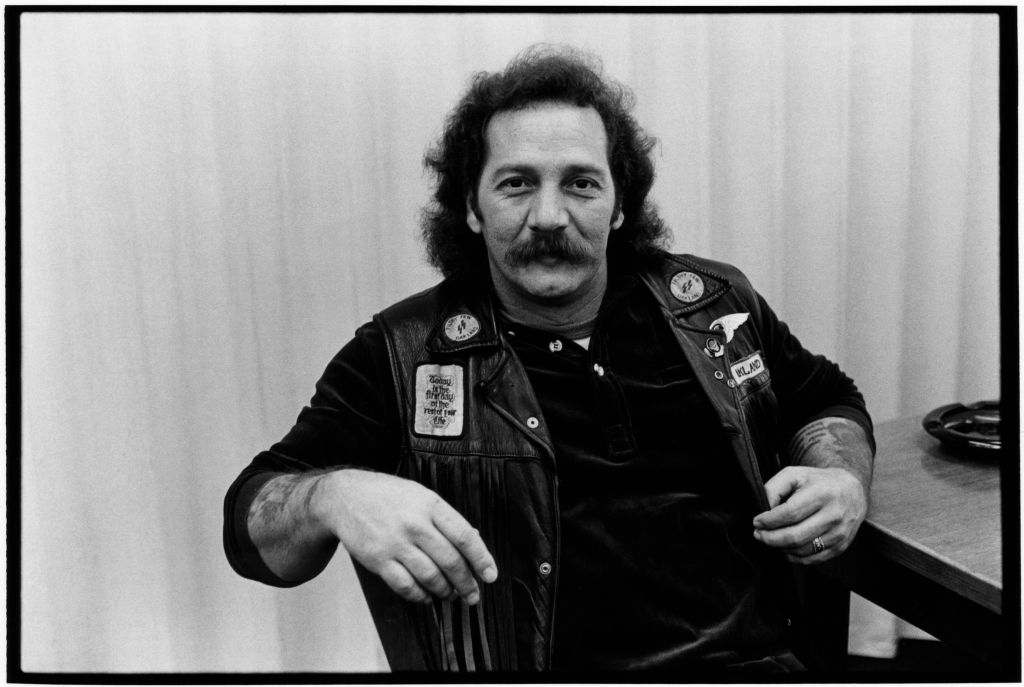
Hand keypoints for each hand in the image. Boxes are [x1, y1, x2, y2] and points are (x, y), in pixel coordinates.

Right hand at [317, 470, 497, 604]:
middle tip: (472, 595)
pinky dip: (420, 596)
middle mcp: (415, 524)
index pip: (465, 536)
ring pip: (431, 577)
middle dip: (466, 583)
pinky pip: (406, 586)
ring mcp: (396, 543)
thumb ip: (445, 518)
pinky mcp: (378, 560)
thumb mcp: (420, 495)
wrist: (344, 497)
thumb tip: (474, 539)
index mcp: (430, 505)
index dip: (482, 559)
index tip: (490, 575)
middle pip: (451, 561)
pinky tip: (426, 596)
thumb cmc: (387, 496)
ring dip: (445, 592)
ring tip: (450, 595)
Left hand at [752, 466, 866, 563]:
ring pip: (802, 550)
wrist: (852, 491)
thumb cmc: (818, 482)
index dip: (769, 521)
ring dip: (780, 548)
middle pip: (795, 536)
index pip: (790, 513)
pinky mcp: (841, 546)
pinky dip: (794, 556)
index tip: (756, 522)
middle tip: (759, 534)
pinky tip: (785, 547)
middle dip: (770, 538)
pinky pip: (812, 559)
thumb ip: (774, 488)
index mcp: (822, 494)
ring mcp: (839, 533)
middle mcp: (834, 515)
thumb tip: (763, 509)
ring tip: (771, 539)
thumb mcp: (794, 475)